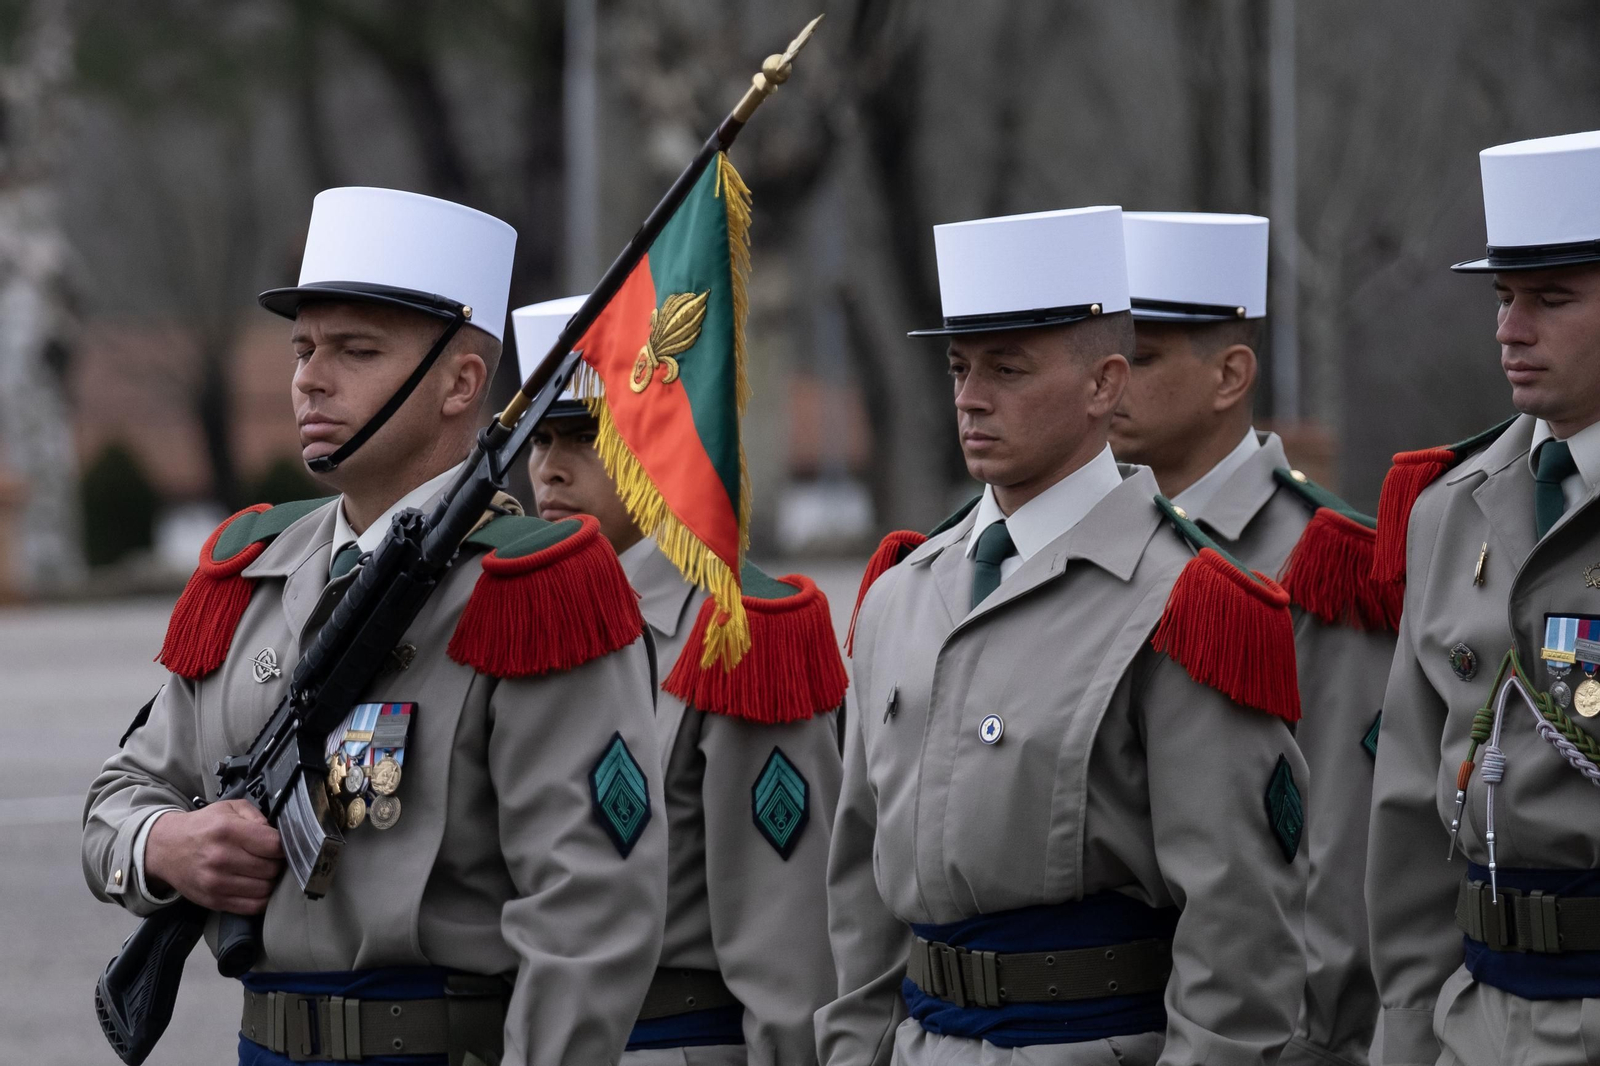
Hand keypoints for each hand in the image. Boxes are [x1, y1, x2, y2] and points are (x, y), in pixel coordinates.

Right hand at [144, 800, 283, 913]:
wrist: (166, 849)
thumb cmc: (203, 827)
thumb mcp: (229, 808)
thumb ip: (257, 816)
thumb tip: (276, 834)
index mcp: (227, 831)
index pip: (273, 845)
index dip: (283, 846)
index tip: (280, 846)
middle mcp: (221, 858)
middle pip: (271, 869)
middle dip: (277, 863)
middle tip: (271, 858)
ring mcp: (216, 883)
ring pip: (265, 889)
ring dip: (270, 881)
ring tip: (263, 871)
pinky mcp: (214, 901)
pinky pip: (252, 907)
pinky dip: (262, 898)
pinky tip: (257, 886)